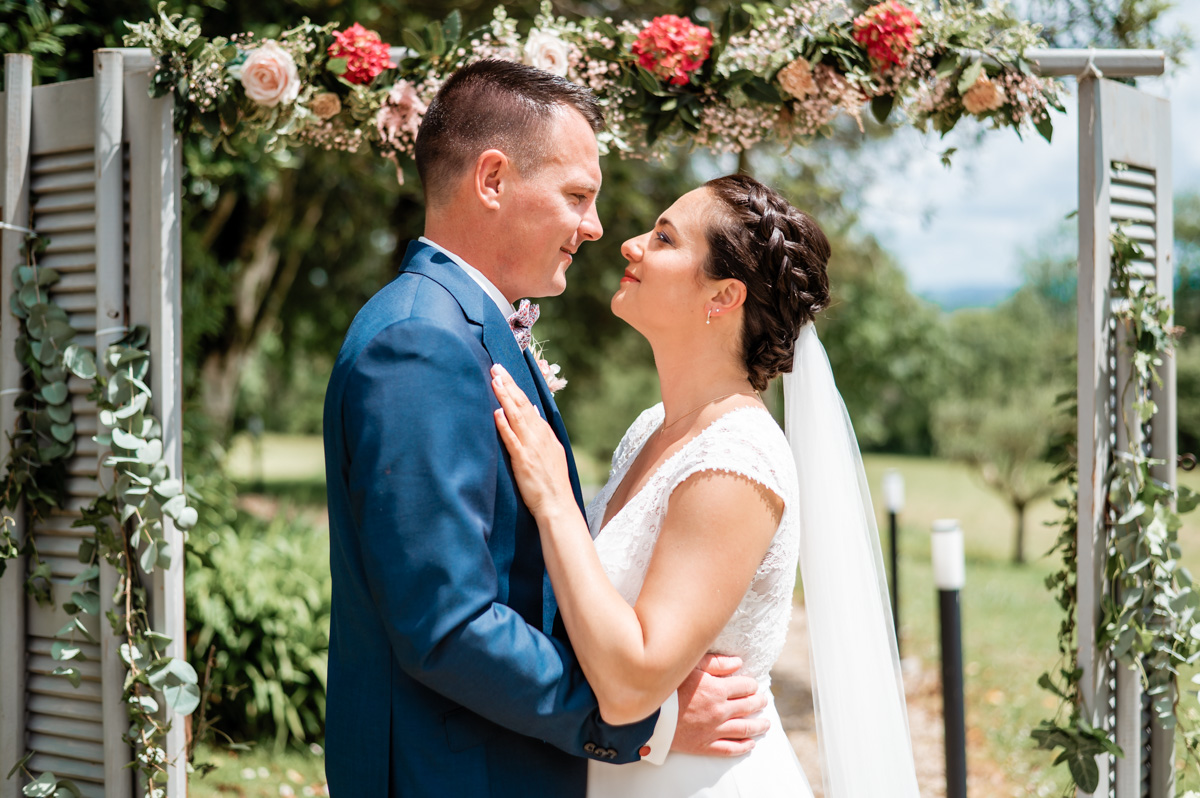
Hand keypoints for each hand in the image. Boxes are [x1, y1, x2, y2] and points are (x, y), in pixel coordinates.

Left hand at [491, 364, 571, 518]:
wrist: (558, 505)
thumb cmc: (551, 482)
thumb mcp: (550, 450)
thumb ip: (539, 430)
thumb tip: (531, 409)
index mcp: (544, 433)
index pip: (528, 404)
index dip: (515, 387)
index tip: (503, 373)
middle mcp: (539, 436)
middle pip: (522, 404)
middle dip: (508, 384)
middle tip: (496, 366)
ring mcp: (532, 447)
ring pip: (516, 416)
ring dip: (505, 397)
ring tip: (495, 380)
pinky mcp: (524, 460)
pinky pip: (512, 439)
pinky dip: (505, 425)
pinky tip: (497, 413)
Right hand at [671, 654, 768, 756]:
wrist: (647, 715)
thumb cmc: (667, 687)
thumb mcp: (690, 667)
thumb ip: (716, 663)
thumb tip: (738, 662)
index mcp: (717, 689)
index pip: (745, 687)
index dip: (751, 685)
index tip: (752, 685)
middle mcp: (720, 711)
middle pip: (748, 707)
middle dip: (758, 703)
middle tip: (763, 701)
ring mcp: (714, 730)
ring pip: (744, 729)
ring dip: (758, 726)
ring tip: (766, 724)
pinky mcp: (705, 745)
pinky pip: (729, 749)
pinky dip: (743, 747)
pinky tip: (750, 744)